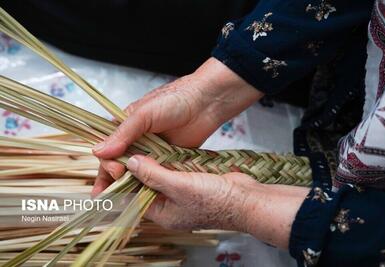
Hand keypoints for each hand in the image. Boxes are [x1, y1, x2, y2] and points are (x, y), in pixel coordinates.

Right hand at [92, 57, 262, 195]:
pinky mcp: (167, 160)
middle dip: (112, 181)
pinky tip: (143, 197)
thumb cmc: (174, 100)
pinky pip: (154, 175)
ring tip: (121, 203)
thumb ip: (123, 133)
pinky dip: (148, 185)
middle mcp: (136, 141)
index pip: (108, 150)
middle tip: (109, 195)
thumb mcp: (144, 114)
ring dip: (128, 186)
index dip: (108, 164)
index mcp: (125, 127)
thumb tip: (98, 152)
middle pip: (119, 164)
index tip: (116, 173)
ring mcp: (152, 151)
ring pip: (136, 172)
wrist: (206, 102)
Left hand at [127, 155, 309, 248]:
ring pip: (159, 176)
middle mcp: (169, 205)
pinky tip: (161, 149)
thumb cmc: (215, 200)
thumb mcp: (179, 187)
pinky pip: (173, 171)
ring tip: (139, 145)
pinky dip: (167, 161)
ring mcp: (181, 193)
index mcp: (162, 213)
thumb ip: (153, 174)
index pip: (133, 196)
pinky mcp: (191, 182)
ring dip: (152, 162)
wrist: (245, 198)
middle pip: (145, 185)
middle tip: (126, 149)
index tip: (115, 161)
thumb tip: (130, 162)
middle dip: (136, 169)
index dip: (123, 179)